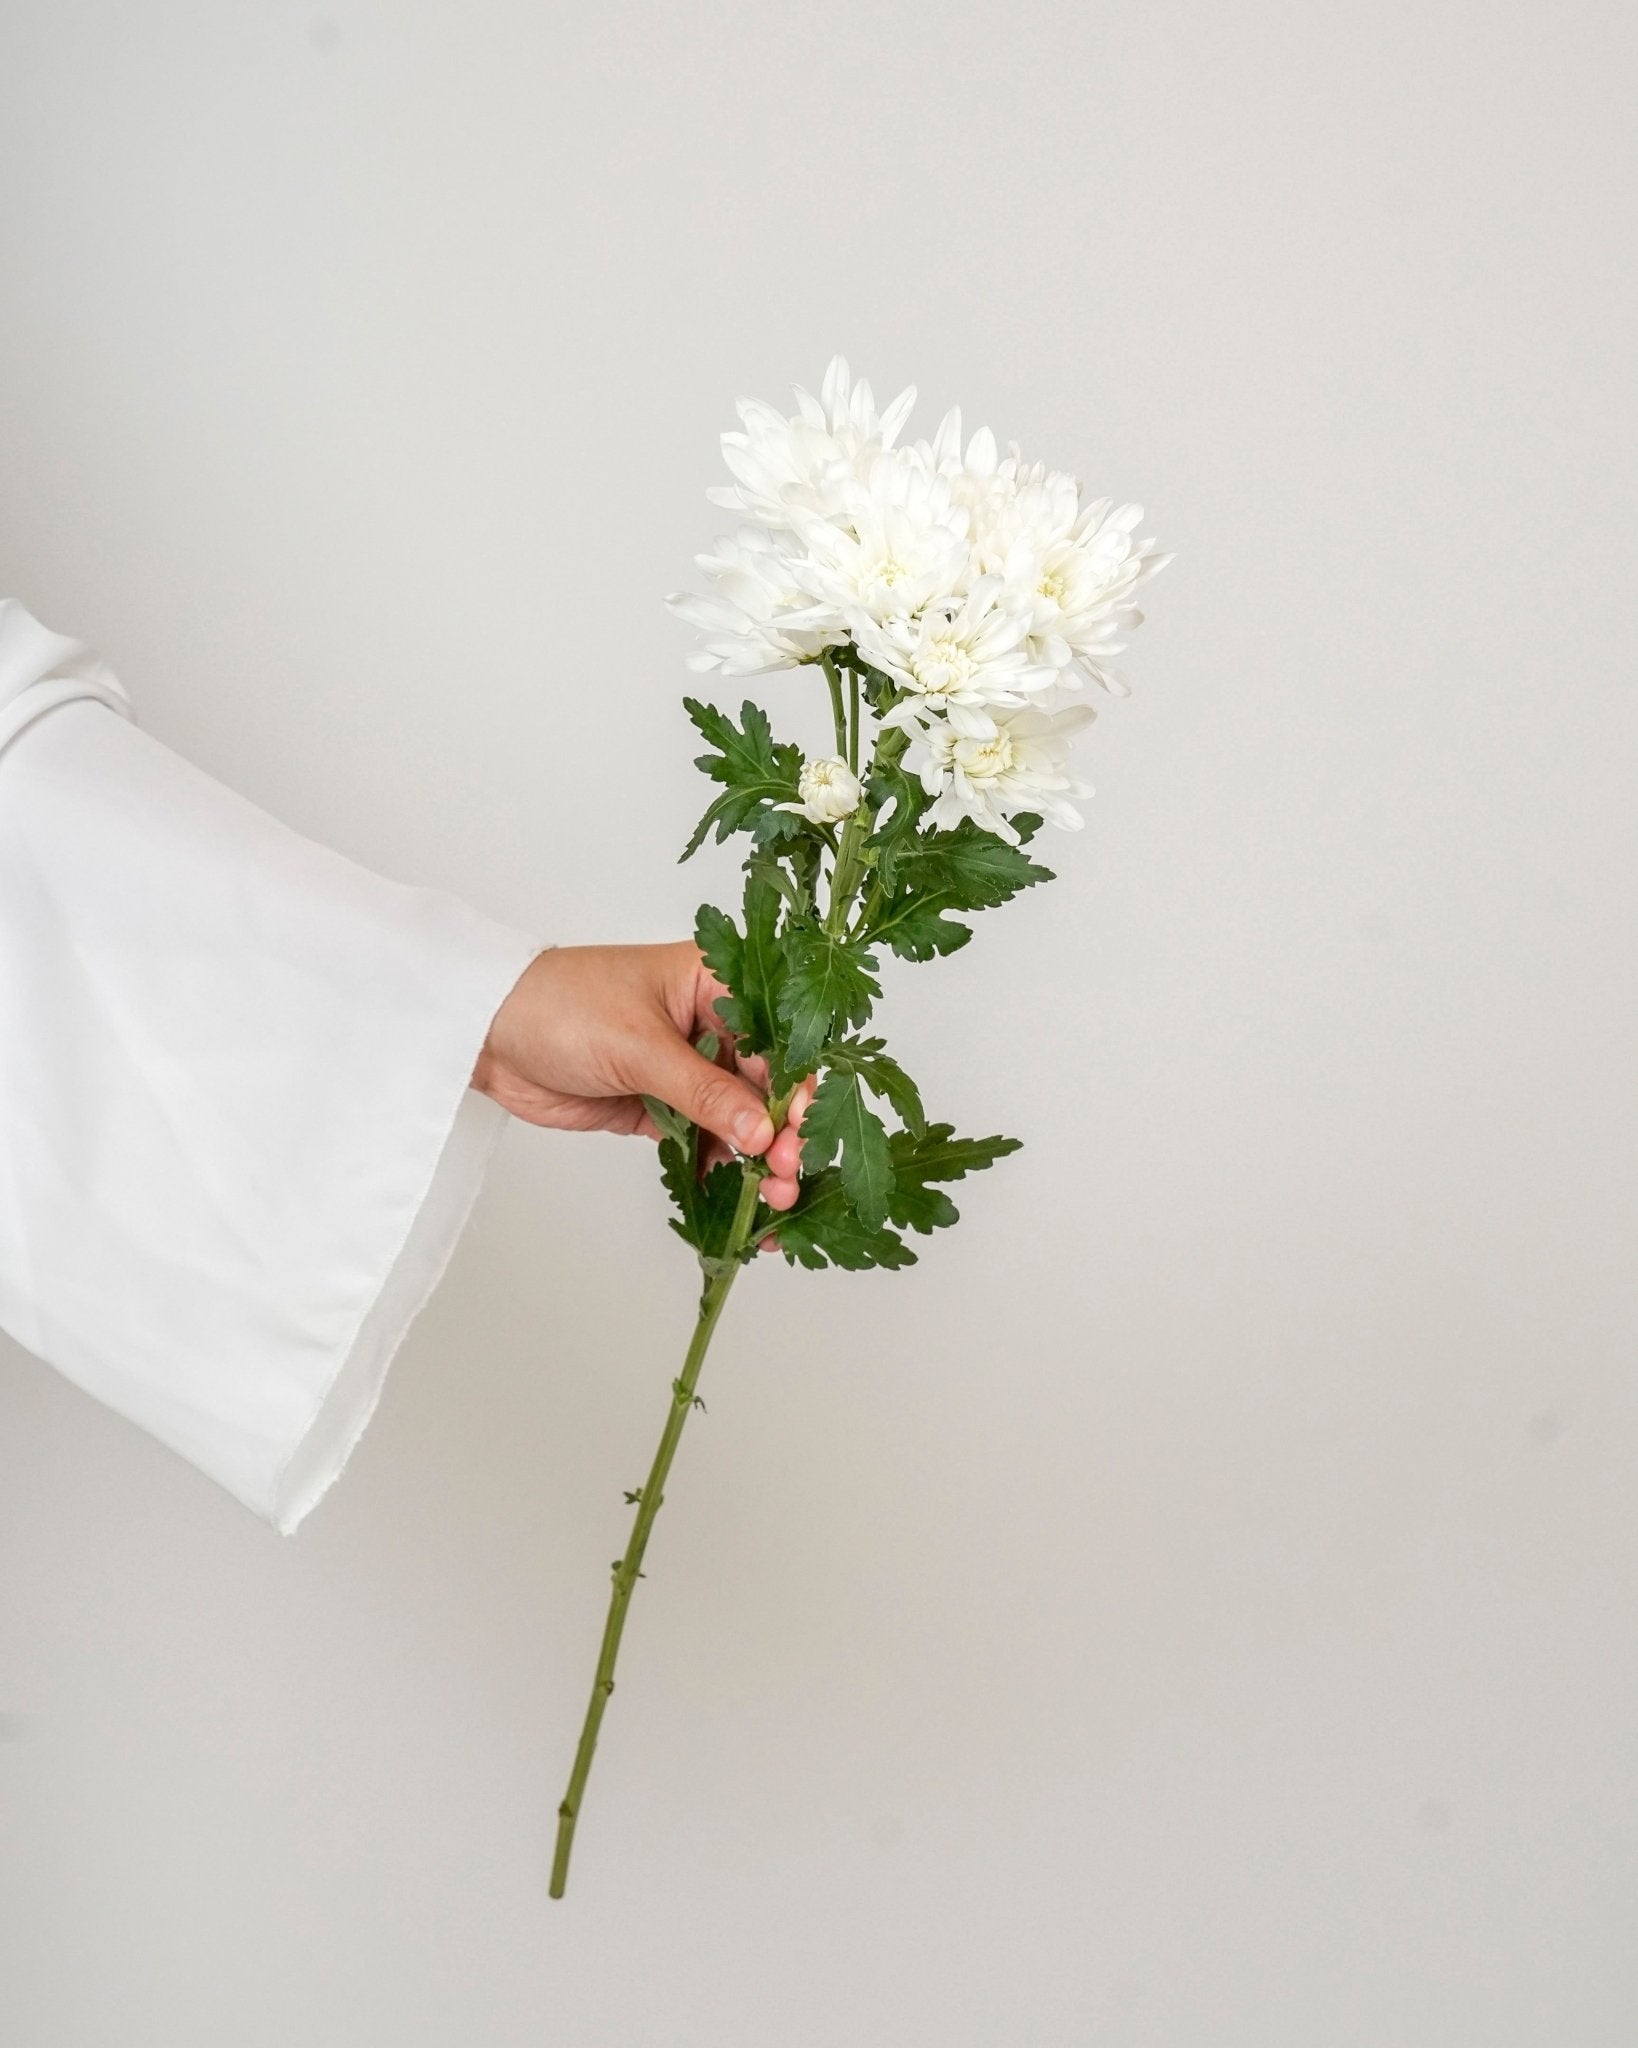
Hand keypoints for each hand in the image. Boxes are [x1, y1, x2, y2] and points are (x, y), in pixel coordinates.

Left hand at [471, 943, 810, 1215]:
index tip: (801, 1130)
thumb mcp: (639, 1046)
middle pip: (764, 1084)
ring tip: (772, 1200)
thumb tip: (761, 1132)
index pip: (775, 1037)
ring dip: (757, 1160)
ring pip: (739, 1119)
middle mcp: (710, 1024)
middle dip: (781, 1132)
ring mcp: (686, 1068)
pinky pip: (704, 1141)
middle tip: (786, 1174)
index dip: (795, 1085)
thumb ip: (704, 1092)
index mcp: (716, 983)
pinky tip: (738, 1202)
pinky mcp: (661, 1106)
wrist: (486, 1033)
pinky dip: (721, 1171)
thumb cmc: (559, 1005)